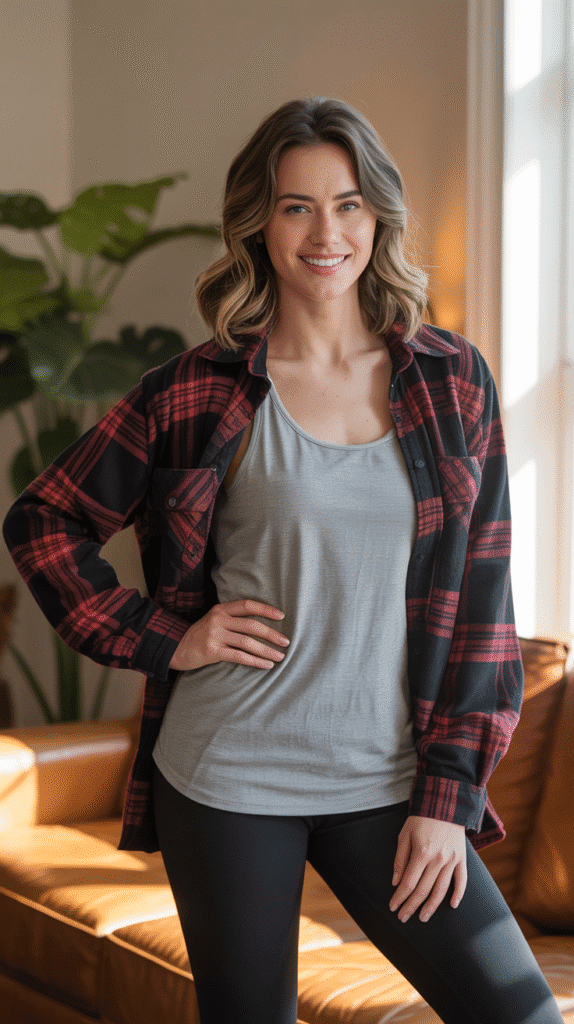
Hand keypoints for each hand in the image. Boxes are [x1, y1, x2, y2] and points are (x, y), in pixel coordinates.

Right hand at [169, 599, 289, 671]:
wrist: (175, 648)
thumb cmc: (200, 635)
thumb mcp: (214, 621)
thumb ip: (232, 619)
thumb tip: (261, 625)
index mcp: (220, 609)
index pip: (247, 605)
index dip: (266, 610)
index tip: (281, 616)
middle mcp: (218, 620)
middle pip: (251, 625)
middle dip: (271, 634)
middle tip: (286, 641)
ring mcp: (214, 635)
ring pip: (247, 642)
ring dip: (266, 651)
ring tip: (279, 657)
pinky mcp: (212, 651)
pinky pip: (239, 656)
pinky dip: (255, 661)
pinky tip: (266, 665)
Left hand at [389, 815, 466, 922]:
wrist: (444, 803)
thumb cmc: (421, 819)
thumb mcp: (404, 835)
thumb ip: (400, 860)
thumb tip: (396, 882)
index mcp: (422, 852)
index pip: (409, 883)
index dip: (400, 897)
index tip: (393, 907)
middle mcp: (438, 859)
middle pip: (423, 890)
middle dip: (411, 906)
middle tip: (403, 917)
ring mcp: (452, 860)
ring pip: (441, 890)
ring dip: (431, 907)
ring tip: (423, 917)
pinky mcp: (462, 858)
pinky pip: (462, 881)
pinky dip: (458, 894)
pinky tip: (452, 905)